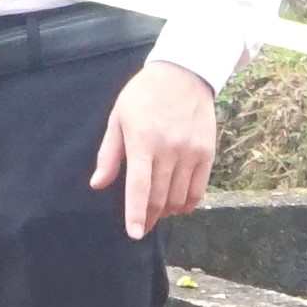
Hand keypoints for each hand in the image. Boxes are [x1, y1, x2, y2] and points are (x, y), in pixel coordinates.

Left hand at [90, 60, 218, 235]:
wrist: (184, 73)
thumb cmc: (144, 95)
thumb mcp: (119, 118)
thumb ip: (109, 154)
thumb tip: (98, 185)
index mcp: (143, 141)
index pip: (140, 187)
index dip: (136, 214)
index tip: (135, 234)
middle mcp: (169, 149)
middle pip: (160, 198)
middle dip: (150, 217)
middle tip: (143, 225)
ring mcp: (191, 152)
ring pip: (180, 198)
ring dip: (168, 210)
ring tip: (160, 210)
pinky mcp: (207, 153)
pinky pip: (199, 189)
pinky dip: (188, 203)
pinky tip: (179, 204)